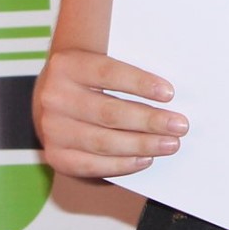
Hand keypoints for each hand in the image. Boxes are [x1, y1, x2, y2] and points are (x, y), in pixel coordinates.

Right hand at [32, 47, 187, 179]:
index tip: (169, 93)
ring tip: (169, 144)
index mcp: (66, 66)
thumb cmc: (85, 81)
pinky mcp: (55, 156)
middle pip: (109, 112)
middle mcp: (54, 97)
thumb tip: (165, 92)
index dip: (139, 84)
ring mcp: (52, 130)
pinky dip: (123, 164)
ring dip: (142, 145)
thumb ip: (123, 74)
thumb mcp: (94, 64)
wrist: (49, 101)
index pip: (108, 73)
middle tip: (179, 125)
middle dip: (149, 121)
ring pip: (104, 142)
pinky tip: (145, 159)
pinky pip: (93, 166)